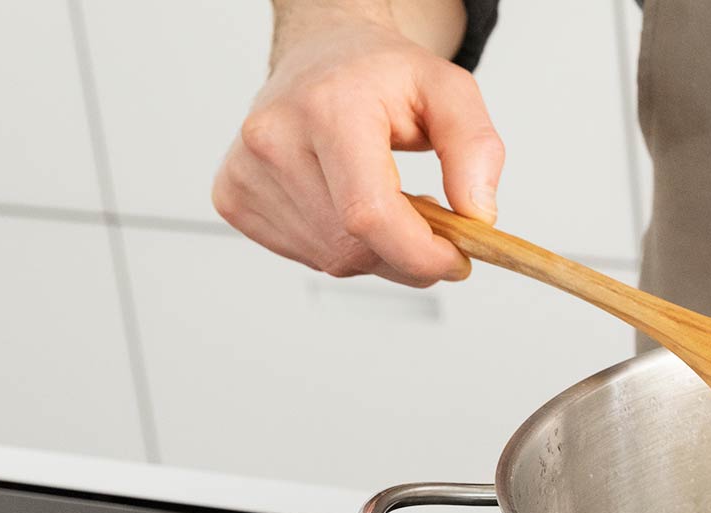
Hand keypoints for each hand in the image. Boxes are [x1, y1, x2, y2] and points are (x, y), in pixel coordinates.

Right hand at [211, 8, 502, 285]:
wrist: (321, 55)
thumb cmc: (381, 75)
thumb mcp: (449, 91)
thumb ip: (476, 149)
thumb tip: (478, 215)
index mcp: (328, 108)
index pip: (369, 213)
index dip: (420, 253)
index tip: (457, 259)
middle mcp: (273, 138)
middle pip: (353, 246)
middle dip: (407, 254)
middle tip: (433, 225)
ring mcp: (245, 170)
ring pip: (332, 259)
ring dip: (376, 251)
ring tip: (387, 200)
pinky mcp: (232, 195)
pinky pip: (306, 255)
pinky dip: (342, 246)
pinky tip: (347, 205)